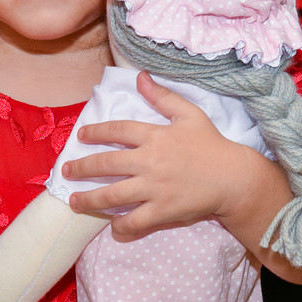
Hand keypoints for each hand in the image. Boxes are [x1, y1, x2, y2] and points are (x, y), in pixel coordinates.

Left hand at [64, 72, 254, 239]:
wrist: (234, 178)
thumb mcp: (190, 114)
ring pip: (113, 195)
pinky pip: (135, 221)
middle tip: (67, 172)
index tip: (81, 136)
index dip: (95, 132)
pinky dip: (121, 225)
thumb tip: (140, 76)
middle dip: (82, 168)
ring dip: (90, 199)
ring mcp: (155, 188)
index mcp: (156, 136)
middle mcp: (150, 161)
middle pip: (106, 164)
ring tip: (74, 201)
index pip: (117, 131)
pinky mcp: (164, 210)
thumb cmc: (212, 144)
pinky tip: (112, 225)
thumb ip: (163, 96)